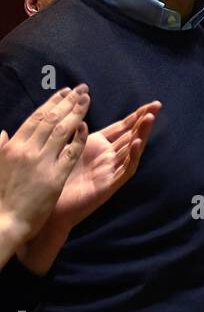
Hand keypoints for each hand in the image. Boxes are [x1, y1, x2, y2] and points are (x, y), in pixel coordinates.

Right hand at [0, 86, 90, 247]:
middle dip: (68, 102)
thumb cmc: (0, 195)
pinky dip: (78, 138)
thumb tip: (2, 133)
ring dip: (76, 112)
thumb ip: (0, 148)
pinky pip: (70, 153)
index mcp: (12, 146)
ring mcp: (41, 163)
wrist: (3, 221)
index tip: (64, 92)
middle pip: (51, 119)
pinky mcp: (55, 177)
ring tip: (86, 99)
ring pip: (61, 131)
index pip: (35, 117)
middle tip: (82, 89)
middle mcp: (26, 150)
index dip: (52, 102)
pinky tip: (86, 126)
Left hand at [50, 100, 158, 232]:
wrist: (50, 210)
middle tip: (157, 106)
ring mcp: (111, 171)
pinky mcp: (109, 185)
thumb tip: (78, 116)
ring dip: (141, 135)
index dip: (135, 116)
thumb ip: (73, 135)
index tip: (149, 103)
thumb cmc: (54, 181)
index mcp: (98, 147)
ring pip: (131, 150)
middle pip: (131, 135)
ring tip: (149, 119)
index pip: (122, 128)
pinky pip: (124, 170)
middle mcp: (108, 158)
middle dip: (144, 121)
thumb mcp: (64, 151)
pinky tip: (136, 144)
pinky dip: (132, 156)